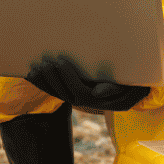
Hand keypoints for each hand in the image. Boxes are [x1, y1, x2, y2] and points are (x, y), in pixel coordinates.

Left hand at [24, 54, 149, 111]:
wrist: (132, 87)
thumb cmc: (133, 82)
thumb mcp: (130, 85)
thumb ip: (114, 88)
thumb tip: (97, 93)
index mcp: (99, 100)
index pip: (79, 91)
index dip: (67, 77)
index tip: (60, 61)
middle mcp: (86, 102)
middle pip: (63, 92)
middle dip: (51, 78)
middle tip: (44, 62)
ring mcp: (77, 98)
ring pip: (56, 93)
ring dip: (44, 81)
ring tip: (34, 68)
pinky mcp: (71, 92)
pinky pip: (54, 91)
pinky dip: (42, 83)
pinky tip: (31, 74)